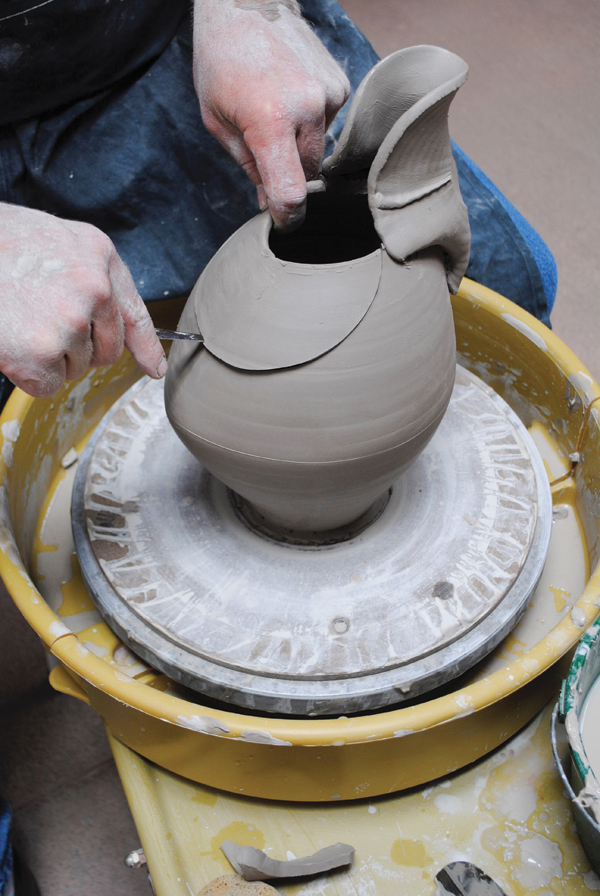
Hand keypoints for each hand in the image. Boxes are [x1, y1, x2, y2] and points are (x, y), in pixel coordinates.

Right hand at [0, 204, 166, 397]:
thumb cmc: (2, 243)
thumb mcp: (60, 240)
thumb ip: (94, 275)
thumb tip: (121, 329)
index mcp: (100, 257)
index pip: (134, 314)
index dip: (146, 348)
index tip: (154, 369)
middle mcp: (93, 289)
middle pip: (106, 351)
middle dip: (78, 348)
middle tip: (40, 322)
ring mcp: (68, 323)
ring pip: (75, 368)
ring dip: (48, 358)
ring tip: (20, 321)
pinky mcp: (41, 353)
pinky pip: (47, 385)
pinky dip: (28, 375)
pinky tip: (11, 343)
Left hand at [193, 0, 349, 229]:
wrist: (248, 3)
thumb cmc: (222, 62)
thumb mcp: (219, 122)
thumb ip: (249, 168)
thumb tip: (270, 205)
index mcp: (269, 119)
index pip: (291, 191)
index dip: (287, 216)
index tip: (283, 222)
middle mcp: (307, 107)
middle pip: (305, 173)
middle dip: (286, 173)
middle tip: (261, 147)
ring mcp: (328, 95)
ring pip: (318, 150)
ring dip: (298, 145)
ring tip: (273, 111)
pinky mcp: (341, 86)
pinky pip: (327, 125)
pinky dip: (310, 122)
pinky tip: (290, 96)